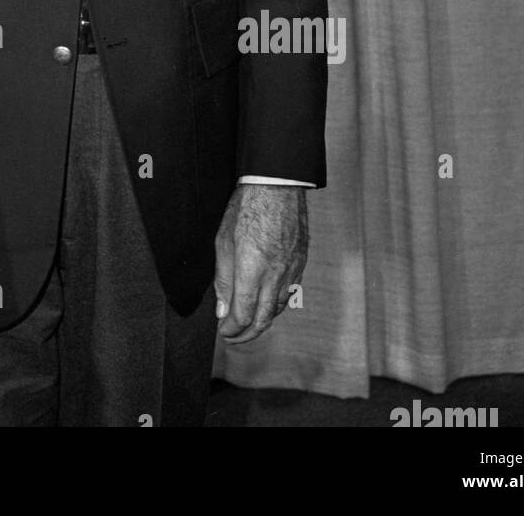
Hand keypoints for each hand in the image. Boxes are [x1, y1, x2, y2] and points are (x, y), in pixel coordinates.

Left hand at [213, 184, 307, 343]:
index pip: (243, 314)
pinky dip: (276, 307)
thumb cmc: (247, 208)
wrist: (277, 186)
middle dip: (246, 334)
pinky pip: (289, 294)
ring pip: (278, 309)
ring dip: (262, 322)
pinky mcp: (300, 264)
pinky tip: (267, 305)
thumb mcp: (223, 241)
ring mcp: (291, 271)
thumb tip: (222, 309)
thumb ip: (223, 278)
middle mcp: (275, 275)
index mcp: (252, 269)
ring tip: (247, 325)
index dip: (231, 329)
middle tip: (233, 337)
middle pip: (263, 319)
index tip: (222, 331)